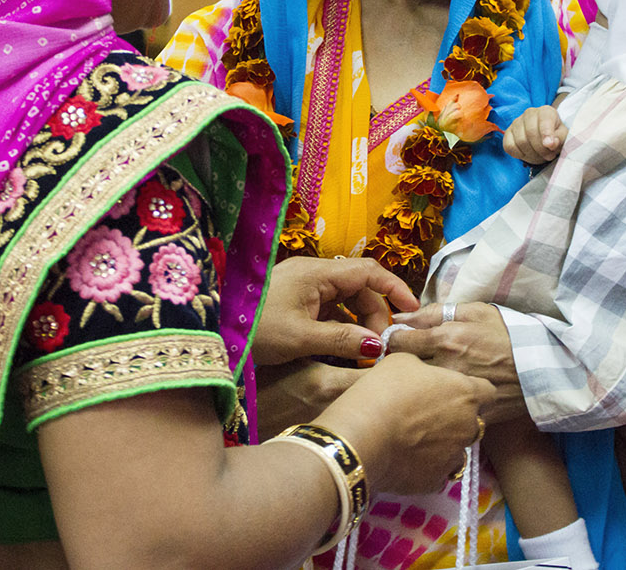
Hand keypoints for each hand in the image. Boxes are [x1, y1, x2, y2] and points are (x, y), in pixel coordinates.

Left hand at [253, 256, 418, 366]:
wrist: (213, 331)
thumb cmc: (255, 329)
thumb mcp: (301, 338)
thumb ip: (343, 340)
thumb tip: (380, 346)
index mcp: (316, 273)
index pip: (368, 271)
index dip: (394, 288)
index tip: (412, 311)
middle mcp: (312, 274)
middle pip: (358, 288)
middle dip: (375, 315)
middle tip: (381, 347)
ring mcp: (302, 288)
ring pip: (344, 301)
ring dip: (358, 324)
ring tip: (365, 353)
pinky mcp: (294, 303)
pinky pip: (328, 311)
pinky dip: (341, 328)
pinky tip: (344, 350)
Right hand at [318, 353, 491, 494]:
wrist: (361, 438)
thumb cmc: (382, 391)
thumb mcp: (402, 361)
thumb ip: (424, 365)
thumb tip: (424, 369)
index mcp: (465, 393)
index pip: (488, 391)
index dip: (471, 389)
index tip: (452, 389)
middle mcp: (468, 426)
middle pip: (473, 421)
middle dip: (457, 418)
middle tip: (427, 413)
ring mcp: (454, 456)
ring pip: (457, 449)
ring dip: (443, 444)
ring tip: (414, 438)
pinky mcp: (436, 481)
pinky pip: (438, 472)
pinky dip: (427, 466)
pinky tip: (407, 457)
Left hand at [385, 302, 526, 424]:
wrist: (545, 368)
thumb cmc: (510, 334)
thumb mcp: (477, 311)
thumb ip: (435, 312)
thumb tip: (400, 317)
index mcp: (446, 339)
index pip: (397, 342)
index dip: (394, 341)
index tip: (399, 343)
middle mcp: (446, 367)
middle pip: (402, 369)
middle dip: (401, 365)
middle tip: (410, 363)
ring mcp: (456, 394)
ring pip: (417, 394)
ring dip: (415, 388)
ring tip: (423, 383)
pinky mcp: (467, 414)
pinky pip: (439, 413)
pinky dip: (436, 407)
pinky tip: (441, 402)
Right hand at [503, 105, 566, 163]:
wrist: (545, 138)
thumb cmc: (555, 135)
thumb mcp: (563, 136)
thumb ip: (559, 138)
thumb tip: (550, 143)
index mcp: (545, 111)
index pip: (544, 120)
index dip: (546, 133)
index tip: (550, 145)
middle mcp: (529, 113)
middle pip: (531, 133)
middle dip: (541, 149)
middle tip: (549, 156)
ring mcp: (516, 122)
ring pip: (520, 141)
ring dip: (532, 154)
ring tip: (540, 155)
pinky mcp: (508, 133)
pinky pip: (509, 146)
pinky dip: (519, 154)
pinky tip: (528, 154)